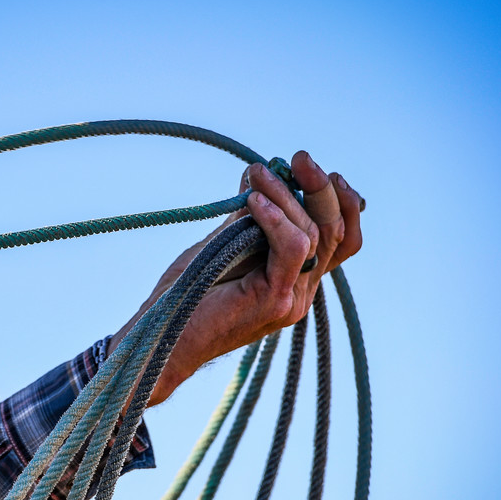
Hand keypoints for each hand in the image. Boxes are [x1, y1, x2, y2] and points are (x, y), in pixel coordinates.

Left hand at [109, 151, 363, 405]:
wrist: (160, 342)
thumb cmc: (184, 296)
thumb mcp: (219, 246)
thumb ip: (245, 217)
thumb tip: (258, 173)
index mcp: (293, 280)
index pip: (340, 239)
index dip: (339, 201)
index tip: (309, 168)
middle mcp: (300, 292)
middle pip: (335, 233)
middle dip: (322, 188)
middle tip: (299, 157)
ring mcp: (291, 299)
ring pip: (314, 235)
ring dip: (288, 195)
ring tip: (259, 173)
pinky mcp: (275, 301)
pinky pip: (292, 250)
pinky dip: (276, 219)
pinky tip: (255, 200)